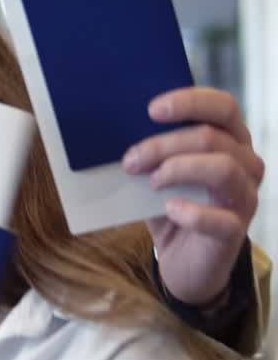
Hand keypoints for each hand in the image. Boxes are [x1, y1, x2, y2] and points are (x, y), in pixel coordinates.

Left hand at [123, 87, 264, 304]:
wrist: (181, 257)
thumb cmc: (168, 204)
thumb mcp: (156, 171)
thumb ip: (148, 151)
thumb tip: (113, 129)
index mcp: (229, 140)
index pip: (224, 106)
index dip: (190, 101)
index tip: (151, 110)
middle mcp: (246, 163)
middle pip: (212, 137)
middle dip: (163, 145)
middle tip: (131, 160)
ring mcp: (245, 197)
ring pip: (223, 167)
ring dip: (177, 169)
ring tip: (151, 182)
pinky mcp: (236, 231)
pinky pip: (221, 219)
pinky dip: (191, 213)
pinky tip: (170, 209)